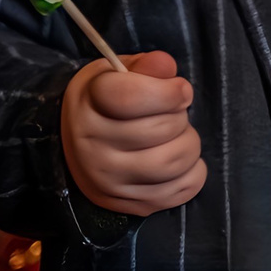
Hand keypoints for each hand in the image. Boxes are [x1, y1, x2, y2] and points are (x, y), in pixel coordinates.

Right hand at [62, 50, 205, 215]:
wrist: (76, 148)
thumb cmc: (105, 103)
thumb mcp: (116, 74)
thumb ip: (144, 67)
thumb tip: (164, 66)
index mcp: (90, 106)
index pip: (132, 98)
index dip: (169, 91)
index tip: (179, 89)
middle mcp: (95, 148)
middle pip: (163, 129)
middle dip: (179, 116)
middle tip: (171, 113)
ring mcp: (113, 181)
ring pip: (176, 161)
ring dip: (189, 143)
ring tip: (175, 136)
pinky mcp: (135, 204)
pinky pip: (186, 187)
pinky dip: (194, 171)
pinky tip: (177, 158)